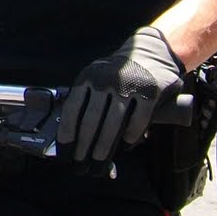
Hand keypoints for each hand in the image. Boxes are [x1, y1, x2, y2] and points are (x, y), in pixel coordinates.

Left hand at [57, 27, 184, 162]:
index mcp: (88, 76)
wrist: (151, 53)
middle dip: (84, 144)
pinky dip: (130, 135)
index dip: (67, 131)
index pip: (73, 108)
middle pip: (91, 119)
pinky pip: (138, 120)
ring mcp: (129, 85)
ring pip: (113, 123)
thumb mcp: (97, 78)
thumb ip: (87, 99)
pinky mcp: (150, 92)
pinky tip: (125, 145)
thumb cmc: (118, 74)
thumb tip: (72, 134)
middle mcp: (106, 80)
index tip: (65, 149)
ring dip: (104, 145)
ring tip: (99, 160)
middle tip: (81, 163)